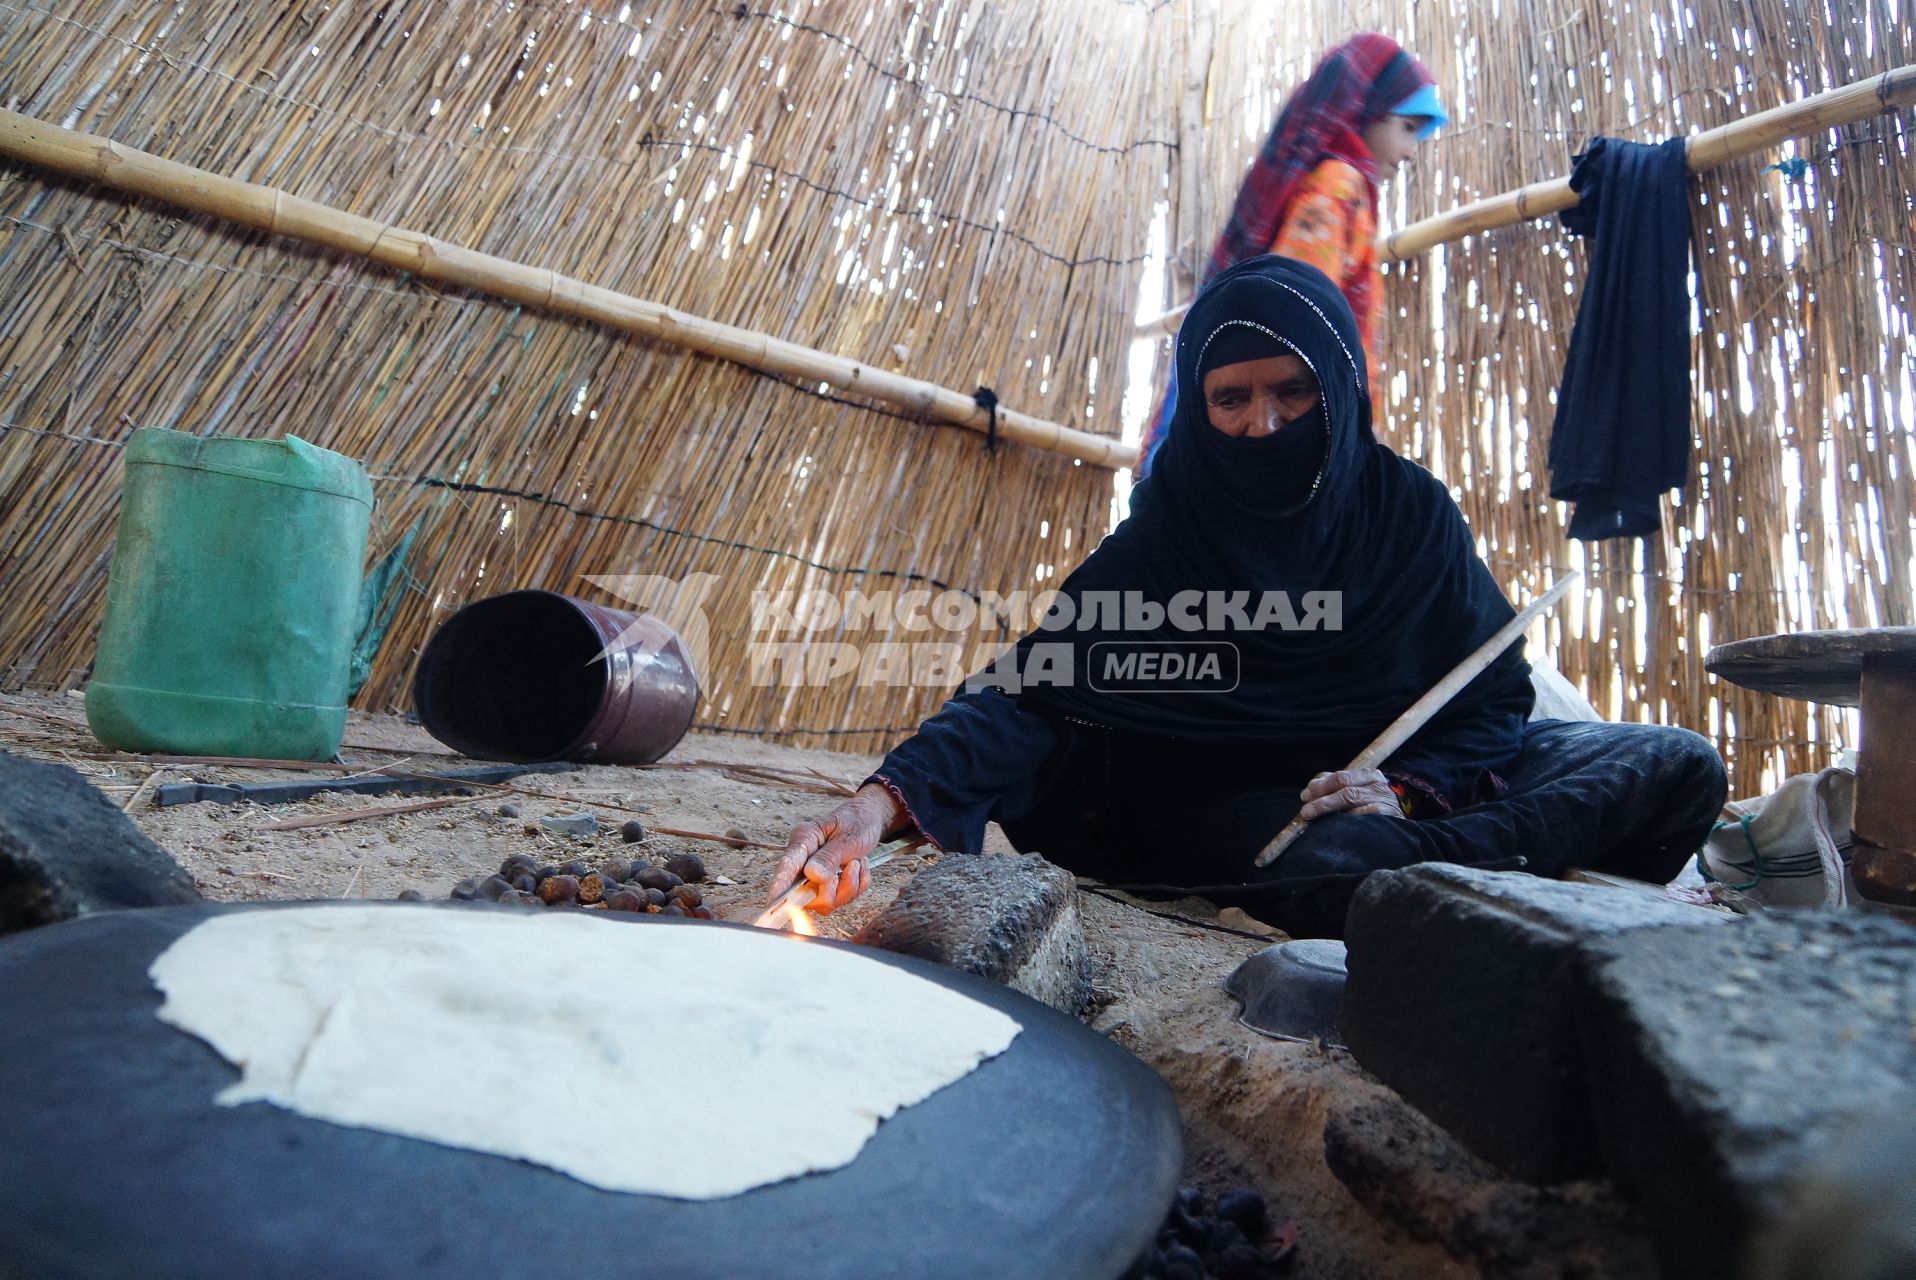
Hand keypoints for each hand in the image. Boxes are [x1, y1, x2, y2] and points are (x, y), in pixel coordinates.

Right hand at [767, 783, 904, 915]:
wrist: (870, 819)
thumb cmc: (857, 821)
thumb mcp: (848, 836)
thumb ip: (829, 856)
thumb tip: (813, 875)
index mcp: (804, 840)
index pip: (787, 865)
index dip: (779, 885)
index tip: (773, 901)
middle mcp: (804, 861)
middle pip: (805, 893)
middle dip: (832, 888)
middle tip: (851, 865)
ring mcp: (815, 876)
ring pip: (825, 902)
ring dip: (848, 886)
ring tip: (857, 862)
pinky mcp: (828, 885)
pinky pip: (841, 900)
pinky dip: (857, 886)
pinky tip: (860, 866)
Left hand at [1298, 768, 1403, 819]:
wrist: (1401, 819)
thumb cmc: (1371, 803)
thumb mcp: (1355, 789)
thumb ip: (1333, 785)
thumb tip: (1310, 788)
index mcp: (1369, 775)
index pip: (1341, 777)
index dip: (1321, 786)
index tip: (1305, 796)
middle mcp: (1378, 785)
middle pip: (1346, 790)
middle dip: (1323, 800)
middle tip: (1306, 811)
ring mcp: (1385, 801)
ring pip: (1353, 800)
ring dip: (1329, 809)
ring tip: (1312, 816)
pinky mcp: (1390, 817)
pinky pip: (1365, 816)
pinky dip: (1348, 819)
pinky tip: (1335, 825)